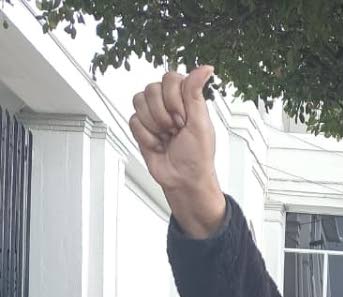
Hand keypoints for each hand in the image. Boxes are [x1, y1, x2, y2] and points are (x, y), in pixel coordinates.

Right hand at [130, 66, 225, 236]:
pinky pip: (133, 120)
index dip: (174, 100)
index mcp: (185, 98)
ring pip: (139, 102)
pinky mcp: (141, 127)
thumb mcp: (201, 123)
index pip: (170, 78)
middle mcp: (168, 102)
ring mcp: (153, 114)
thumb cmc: (198, 156)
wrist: (184, 180)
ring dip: (155, 126)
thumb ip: (196, 92)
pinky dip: (147, 137)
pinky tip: (158, 144)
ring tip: (167, 138)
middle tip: (176, 131)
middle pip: (152, 89)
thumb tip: (206, 67)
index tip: (184, 119)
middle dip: (164, 115)